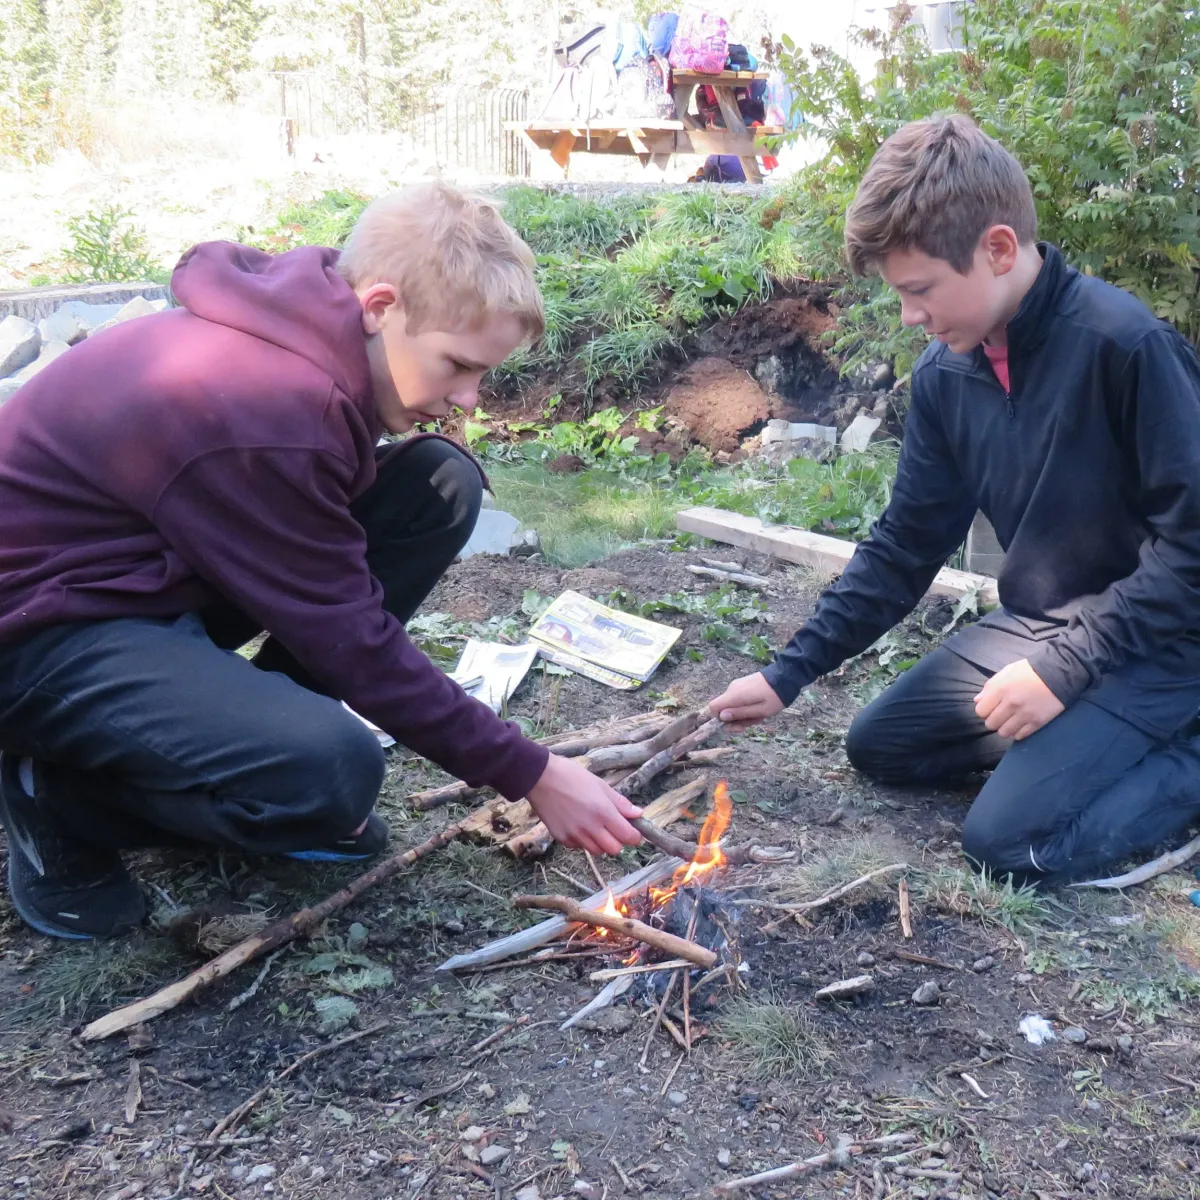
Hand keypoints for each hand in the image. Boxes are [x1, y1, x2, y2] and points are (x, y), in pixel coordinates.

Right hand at [527, 753, 643, 855]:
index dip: (635, 836)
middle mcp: (590, 828)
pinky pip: (579, 847)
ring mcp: (575, 835)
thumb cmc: (571, 776)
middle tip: (614, 829)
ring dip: (601, 843)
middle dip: (618, 841)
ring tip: (595, 827)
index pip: (628, 836)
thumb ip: (620, 803)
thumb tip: (638, 814)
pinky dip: (583, 841)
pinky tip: (578, 825)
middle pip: (614, 849)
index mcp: (604, 812)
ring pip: (597, 851)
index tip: (634, 831)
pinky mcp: (562, 838)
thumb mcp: (600, 785)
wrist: (540, 778)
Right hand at [709, 671, 785, 731]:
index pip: (713, 707)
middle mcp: (732, 689)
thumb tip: (722, 717)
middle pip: (724, 708)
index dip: (720, 719)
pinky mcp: (743, 684)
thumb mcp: (761, 710)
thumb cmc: (775, 696)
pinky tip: (759, 707)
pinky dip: (746, 706)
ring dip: (744, 714)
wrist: (786, 676)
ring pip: (732, 705)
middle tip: (754, 722)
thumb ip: (740, 714)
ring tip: (760, 714)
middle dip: (736, 719)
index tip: (735, 724)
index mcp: (735, 695)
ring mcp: (737, 685)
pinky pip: (738, 699)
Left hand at [974, 658, 1063, 740]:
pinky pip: (1020, 736)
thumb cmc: (1030, 670)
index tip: (991, 708)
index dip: (985, 711)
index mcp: (1000, 689)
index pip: (981, 711)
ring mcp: (1024, 714)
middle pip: (991, 724)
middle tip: (1001, 715)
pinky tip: (1021, 725)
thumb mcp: (1007, 672)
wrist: (1060, 672)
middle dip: (994, 721)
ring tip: (1011, 721)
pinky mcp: (1038, 722)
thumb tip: (977, 701)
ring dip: (1005, 728)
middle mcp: (1010, 704)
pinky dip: (1018, 733)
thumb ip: (990, 686)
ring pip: (1004, 733)